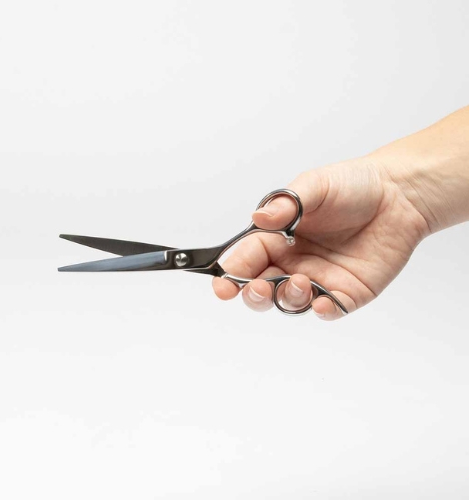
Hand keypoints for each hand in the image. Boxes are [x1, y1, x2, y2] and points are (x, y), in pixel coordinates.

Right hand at [212, 158, 428, 319]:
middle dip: (252, 294)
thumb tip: (259, 218)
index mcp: (278, 237)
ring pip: (290, 302)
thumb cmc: (354, 185)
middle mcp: (293, 261)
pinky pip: (329, 309)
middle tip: (256, 288)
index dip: (233, 272)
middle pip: (261, 287)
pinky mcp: (347, 291)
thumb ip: (287, 203)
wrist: (399, 195)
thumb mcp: (316, 185)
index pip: (247, 258)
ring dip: (286, 298)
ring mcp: (319, 278)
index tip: (223, 282)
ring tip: (299, 282)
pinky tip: (322, 301)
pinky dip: (322, 310)